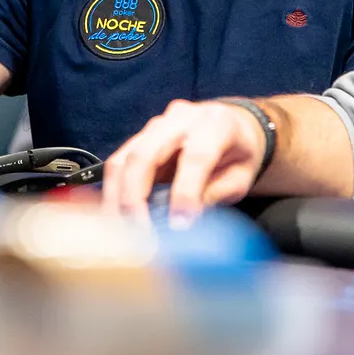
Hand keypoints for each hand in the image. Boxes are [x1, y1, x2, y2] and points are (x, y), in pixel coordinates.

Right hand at [101, 99, 267, 225]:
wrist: (234, 126)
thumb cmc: (239, 155)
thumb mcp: (240, 178)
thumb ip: (213, 195)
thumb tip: (181, 223)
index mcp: (215, 124)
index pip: (195, 157)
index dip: (185, 193)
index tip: (179, 227)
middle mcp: (180, 118)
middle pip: (145, 155)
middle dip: (135, 199)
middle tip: (140, 236)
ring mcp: (155, 126)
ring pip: (122, 160)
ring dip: (116, 200)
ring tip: (122, 234)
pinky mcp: (139, 138)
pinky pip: (117, 165)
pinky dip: (113, 195)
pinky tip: (117, 219)